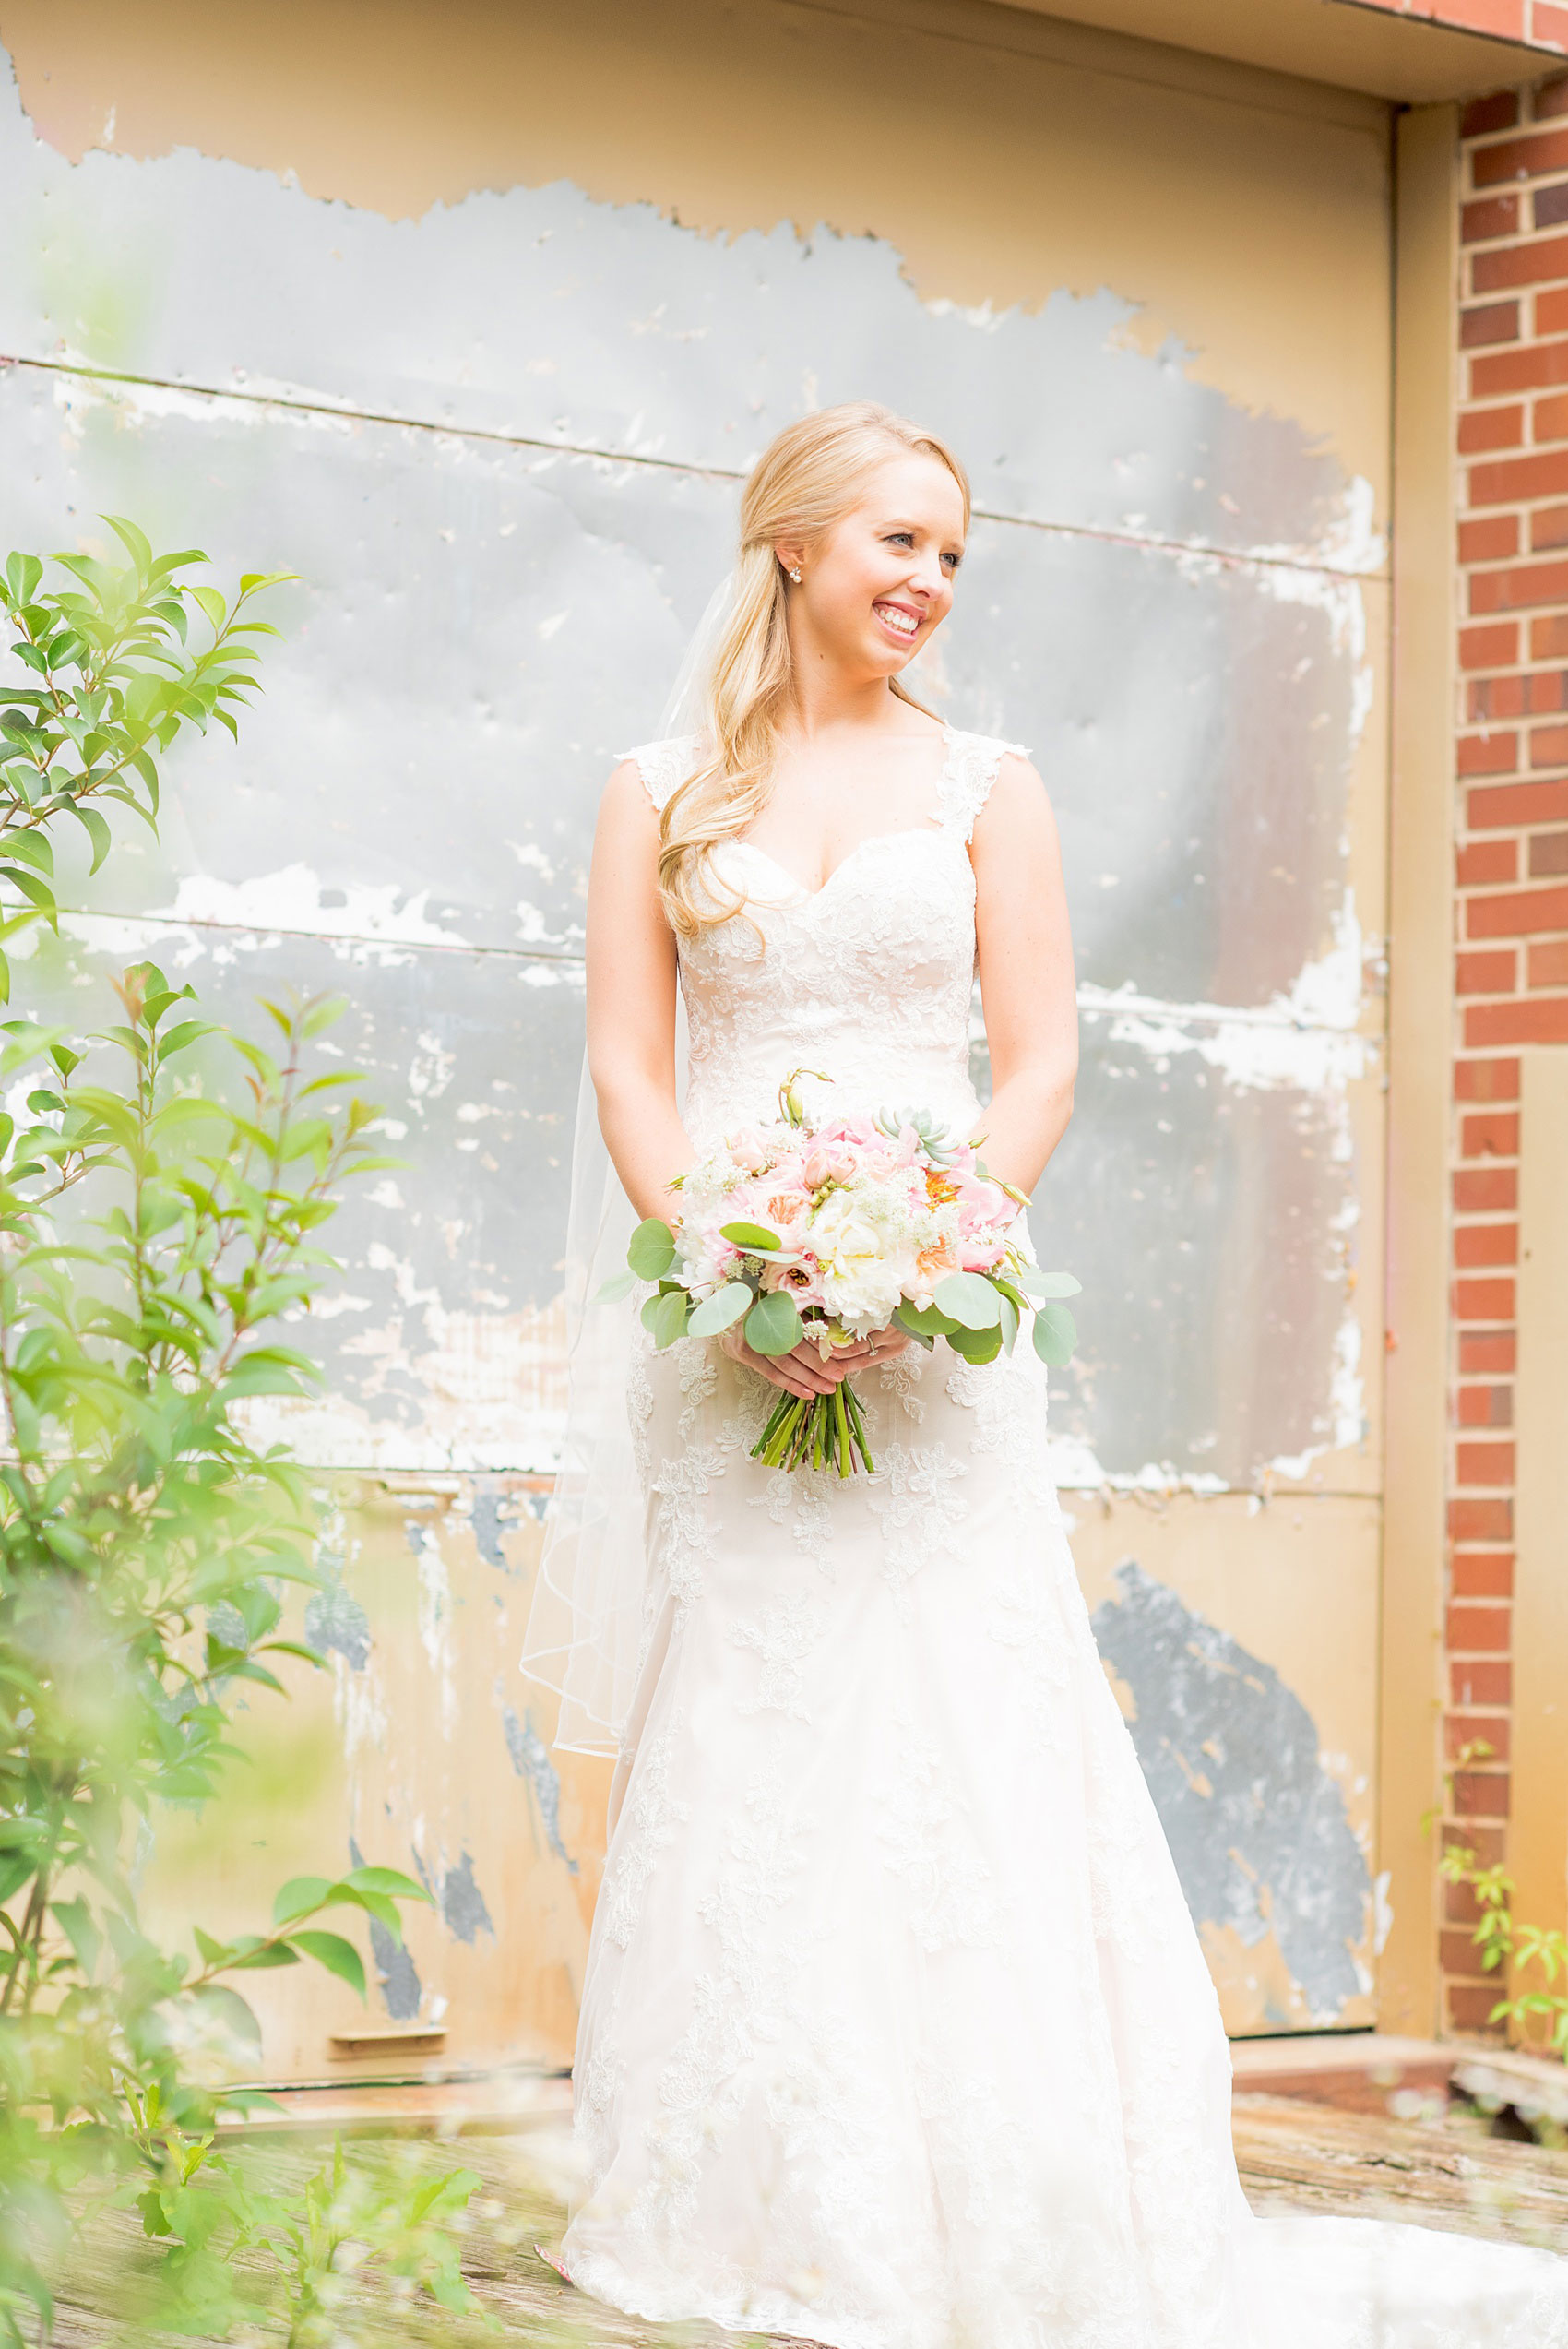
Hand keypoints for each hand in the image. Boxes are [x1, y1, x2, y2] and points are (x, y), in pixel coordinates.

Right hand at [719, 1319, 908, 1400]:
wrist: (720, 1306)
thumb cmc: (758, 1302)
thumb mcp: (780, 1300)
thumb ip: (803, 1313)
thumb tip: (836, 1332)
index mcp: (775, 1301)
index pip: (803, 1326)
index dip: (823, 1342)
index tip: (843, 1355)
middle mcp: (761, 1317)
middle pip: (795, 1346)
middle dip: (819, 1364)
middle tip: (839, 1377)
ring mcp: (749, 1336)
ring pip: (784, 1363)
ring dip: (808, 1378)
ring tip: (827, 1389)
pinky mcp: (741, 1352)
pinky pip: (770, 1373)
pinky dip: (790, 1384)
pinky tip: (807, 1393)